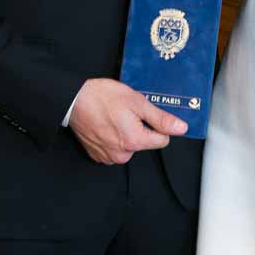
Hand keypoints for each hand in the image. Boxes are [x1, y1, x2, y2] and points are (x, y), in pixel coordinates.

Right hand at [69, 78, 187, 163]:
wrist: (73, 100)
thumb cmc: (102, 97)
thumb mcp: (137, 102)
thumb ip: (160, 118)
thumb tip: (180, 128)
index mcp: (134, 141)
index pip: (163, 140)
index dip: (157, 124)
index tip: (146, 113)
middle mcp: (122, 155)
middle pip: (145, 143)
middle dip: (140, 128)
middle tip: (126, 112)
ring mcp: (108, 157)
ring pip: (129, 145)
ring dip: (125, 132)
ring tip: (114, 117)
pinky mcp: (98, 155)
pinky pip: (115, 148)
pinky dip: (113, 137)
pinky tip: (105, 123)